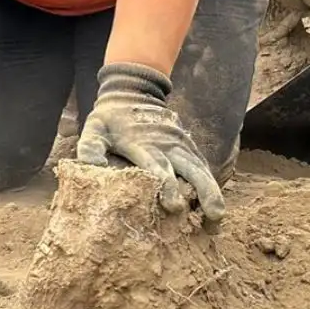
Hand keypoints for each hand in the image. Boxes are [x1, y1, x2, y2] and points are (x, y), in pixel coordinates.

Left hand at [77, 63, 224, 221]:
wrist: (132, 91)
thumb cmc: (110, 118)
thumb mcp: (94, 127)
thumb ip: (90, 146)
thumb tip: (92, 165)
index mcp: (143, 143)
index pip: (158, 165)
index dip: (167, 185)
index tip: (174, 206)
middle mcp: (167, 144)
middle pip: (191, 169)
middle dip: (204, 192)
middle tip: (215, 216)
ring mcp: (180, 144)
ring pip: (201, 169)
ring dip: (212, 192)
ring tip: (219, 217)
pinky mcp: (188, 145)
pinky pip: (202, 165)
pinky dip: (210, 183)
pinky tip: (215, 204)